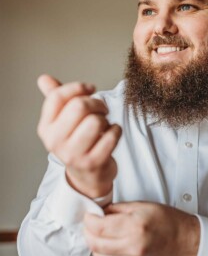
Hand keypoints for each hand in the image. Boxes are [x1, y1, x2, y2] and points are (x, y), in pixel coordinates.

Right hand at [37, 74, 121, 197]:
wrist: (87, 176)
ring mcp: (73, 154)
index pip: (57, 97)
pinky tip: (112, 133)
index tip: (90, 88)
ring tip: (104, 125)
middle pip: (79, 106)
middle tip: (102, 109)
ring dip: (106, 119)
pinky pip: (111, 136)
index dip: (77, 87)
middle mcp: (55, 142)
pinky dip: (116, 130)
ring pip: (96, 121)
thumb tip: (43, 78)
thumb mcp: (63, 122)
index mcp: (45, 128)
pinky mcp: (93, 162)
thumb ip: (55, 99)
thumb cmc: (77, 142)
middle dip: (96, 103)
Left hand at [83, 201, 199, 255]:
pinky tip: (104, 242)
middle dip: (87, 231)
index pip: (100, 227)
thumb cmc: (167, 220)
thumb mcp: (142, 205)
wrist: (184, 240)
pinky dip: (101, 251)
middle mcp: (132, 245)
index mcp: (135, 226)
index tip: (89, 214)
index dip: (89, 220)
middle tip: (89, 222)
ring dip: (92, 242)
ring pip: (99, 254)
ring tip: (95, 232)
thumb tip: (99, 211)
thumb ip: (118, 209)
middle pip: (96, 243)